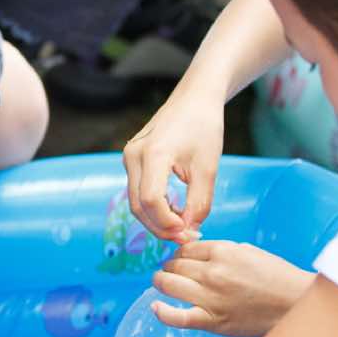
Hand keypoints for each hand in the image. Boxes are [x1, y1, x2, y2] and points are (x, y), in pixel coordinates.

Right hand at [122, 82, 224, 242]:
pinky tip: (176, 211)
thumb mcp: (208, 167)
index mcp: (153, 154)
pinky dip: (155, 206)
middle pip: (138, 206)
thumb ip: (199, 202)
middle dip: (161, 227)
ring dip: (157, 219)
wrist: (195, 98)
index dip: (168, 223)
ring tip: (184, 227)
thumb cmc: (204, 127)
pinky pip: (139, 190)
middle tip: (187, 237)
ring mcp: (130, 156)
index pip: (151, 201)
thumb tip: (190, 230)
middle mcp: (133, 155)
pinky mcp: (133, 159)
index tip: (190, 233)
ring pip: (136, 201)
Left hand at [152, 241, 310, 336]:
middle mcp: (213, 272)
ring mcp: (210, 297)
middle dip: (171, 266)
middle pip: (174, 264)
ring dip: (161, 282)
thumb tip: (196, 248)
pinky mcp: (212, 321)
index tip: (182, 259)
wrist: (296, 305)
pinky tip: (156, 307)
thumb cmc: (277, 277)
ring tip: (163, 284)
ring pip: (168, 284)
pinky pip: (178, 317)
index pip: (185, 247)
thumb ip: (221, 249)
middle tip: (174, 272)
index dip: (180, 253)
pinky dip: (163, 312)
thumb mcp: (249, 251)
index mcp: (223, 251)